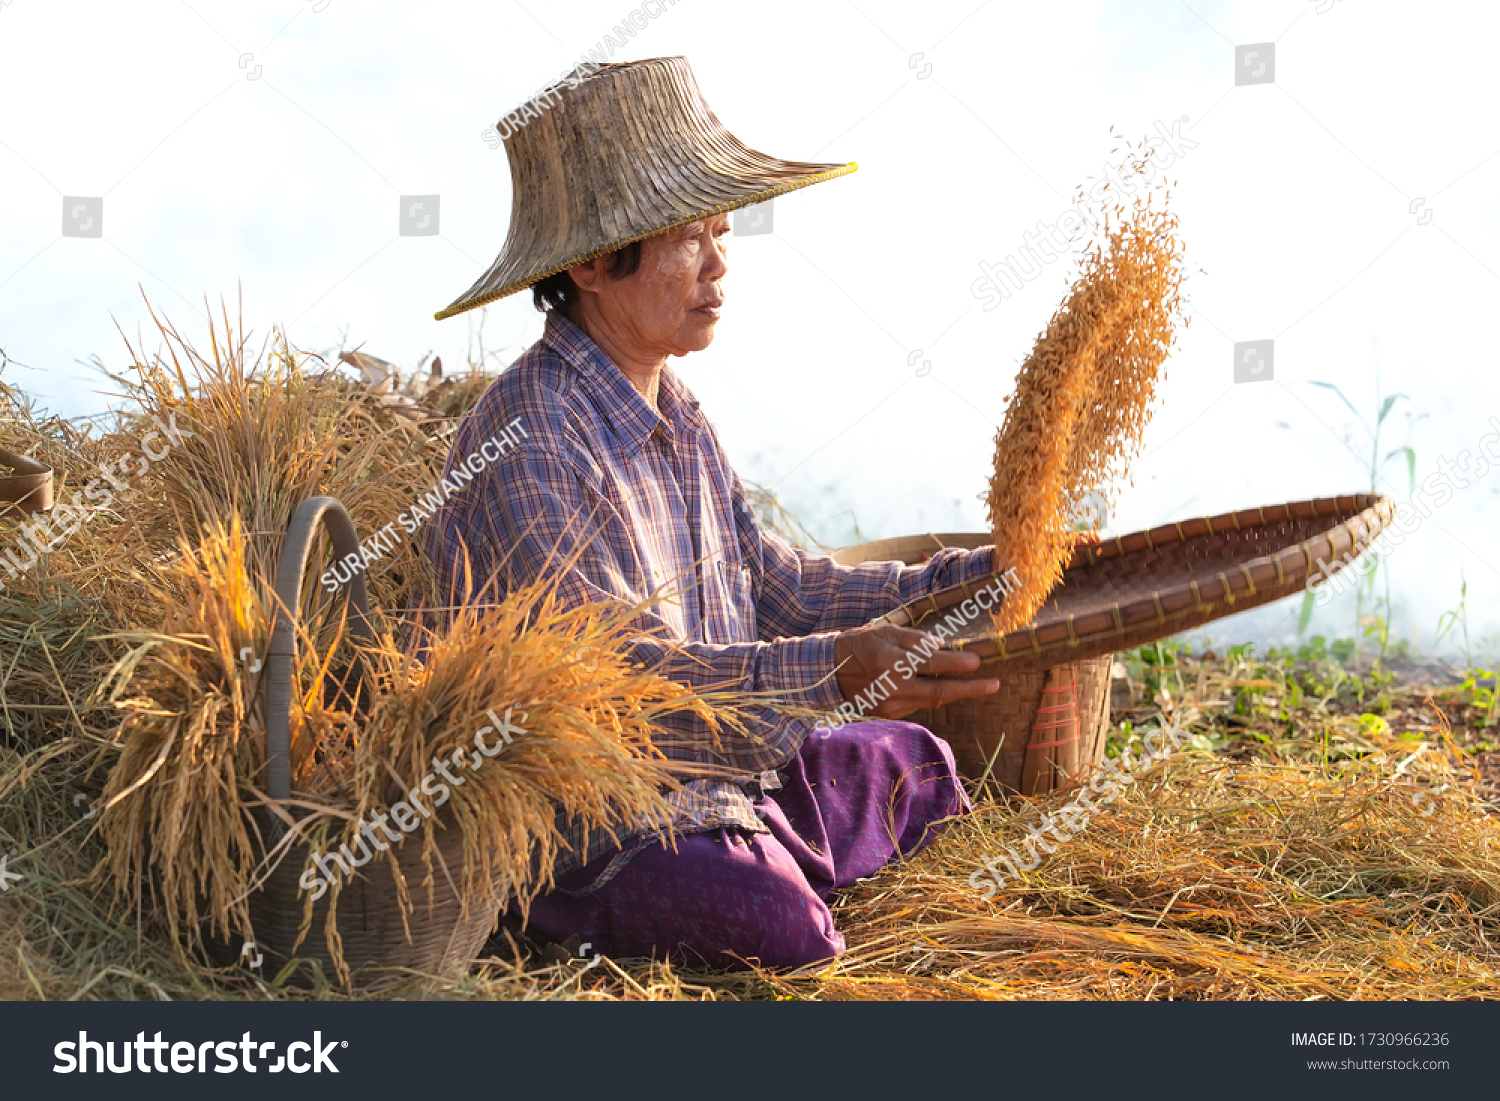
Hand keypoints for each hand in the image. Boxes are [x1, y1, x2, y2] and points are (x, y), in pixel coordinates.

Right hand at [831, 620, 999, 719]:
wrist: (828, 673)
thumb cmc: (858, 645)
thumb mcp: (884, 631)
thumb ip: (914, 640)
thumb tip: (941, 647)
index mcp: (889, 661)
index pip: (930, 664)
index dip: (956, 663)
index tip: (977, 662)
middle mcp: (891, 686)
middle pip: (938, 691)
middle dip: (969, 689)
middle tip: (994, 684)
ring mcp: (890, 704)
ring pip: (931, 700)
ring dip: (954, 692)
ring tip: (977, 685)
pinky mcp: (889, 714)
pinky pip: (918, 704)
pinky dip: (932, 695)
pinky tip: (939, 686)